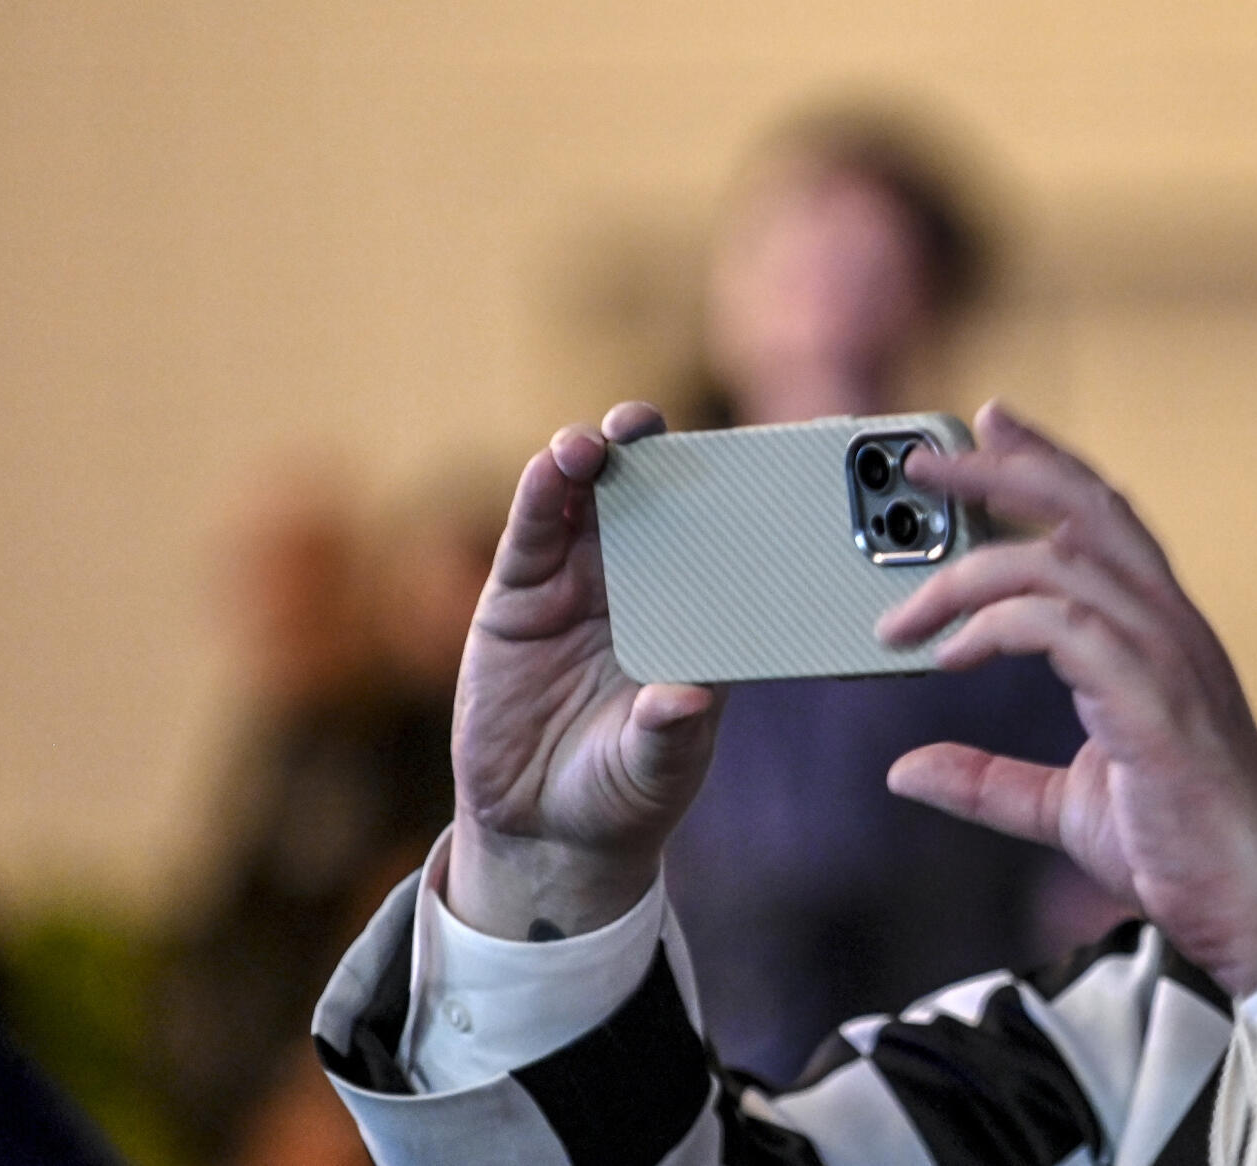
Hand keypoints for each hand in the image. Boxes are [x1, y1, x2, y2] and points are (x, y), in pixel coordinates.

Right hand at [445, 403, 723, 940]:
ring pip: (587, 502)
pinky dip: (538, 494)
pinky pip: (531, 534)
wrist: (542, 831)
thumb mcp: (656, 769)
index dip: (724, 493)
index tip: (737, 460)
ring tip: (596, 442)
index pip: (716, 539)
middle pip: (650, 500)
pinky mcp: (519, 598)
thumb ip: (669, 734)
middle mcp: (640, 587)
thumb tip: (689, 698)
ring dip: (592, 460)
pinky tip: (549, 467)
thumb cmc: (623, 794)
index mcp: (694, 616)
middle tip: (649, 425)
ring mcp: (577, 585)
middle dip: (652, 453)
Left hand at [879, 403, 1256, 997]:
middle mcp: (1171, 626)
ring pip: (1063, 560)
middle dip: (1001, 472)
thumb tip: (905, 767)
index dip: (1046, 465)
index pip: (1104, 518)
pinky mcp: (1153, 701)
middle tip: (926, 459)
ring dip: (971, 570)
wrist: (1255, 906)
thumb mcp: (1061, 808)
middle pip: (1085, 509)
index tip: (988, 429)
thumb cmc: (1178, 849)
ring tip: (902, 609)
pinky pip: (1063, 627)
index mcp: (1161, 633)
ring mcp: (1168, 657)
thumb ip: (987, 780)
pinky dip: (996, 628)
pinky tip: (950, 655)